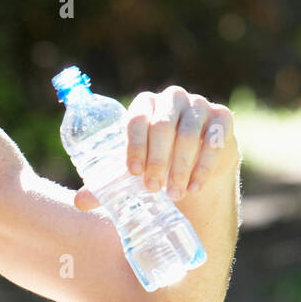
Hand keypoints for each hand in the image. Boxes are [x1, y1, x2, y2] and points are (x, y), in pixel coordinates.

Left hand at [74, 85, 237, 210]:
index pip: (137, 118)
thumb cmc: (156, 163)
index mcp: (144, 105)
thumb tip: (78, 202)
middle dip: (157, 160)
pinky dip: (204, 166)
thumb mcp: (133, 171)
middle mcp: (171, 99)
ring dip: (180, 166)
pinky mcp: (222, 118)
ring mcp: (199, 105)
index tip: (134, 173)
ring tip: (174, 194)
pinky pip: (215, 138)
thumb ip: (106, 183)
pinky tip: (194, 187)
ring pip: (188, 133)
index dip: (135, 145)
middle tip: (153, 188)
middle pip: (163, 125)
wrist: (196, 165)